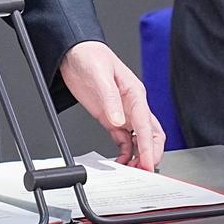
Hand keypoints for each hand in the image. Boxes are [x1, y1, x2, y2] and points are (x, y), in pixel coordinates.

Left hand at [58, 41, 163, 169]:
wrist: (73, 52)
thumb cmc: (90, 56)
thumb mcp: (100, 76)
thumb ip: (110, 99)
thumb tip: (119, 121)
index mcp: (135, 94)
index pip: (146, 125)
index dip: (148, 147)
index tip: (148, 162)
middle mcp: (132, 105)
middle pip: (150, 135)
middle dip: (150, 154)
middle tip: (144, 171)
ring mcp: (122, 112)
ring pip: (139, 139)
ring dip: (138, 156)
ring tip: (132, 170)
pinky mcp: (110, 117)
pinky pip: (123, 139)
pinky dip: (124, 152)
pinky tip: (120, 161)